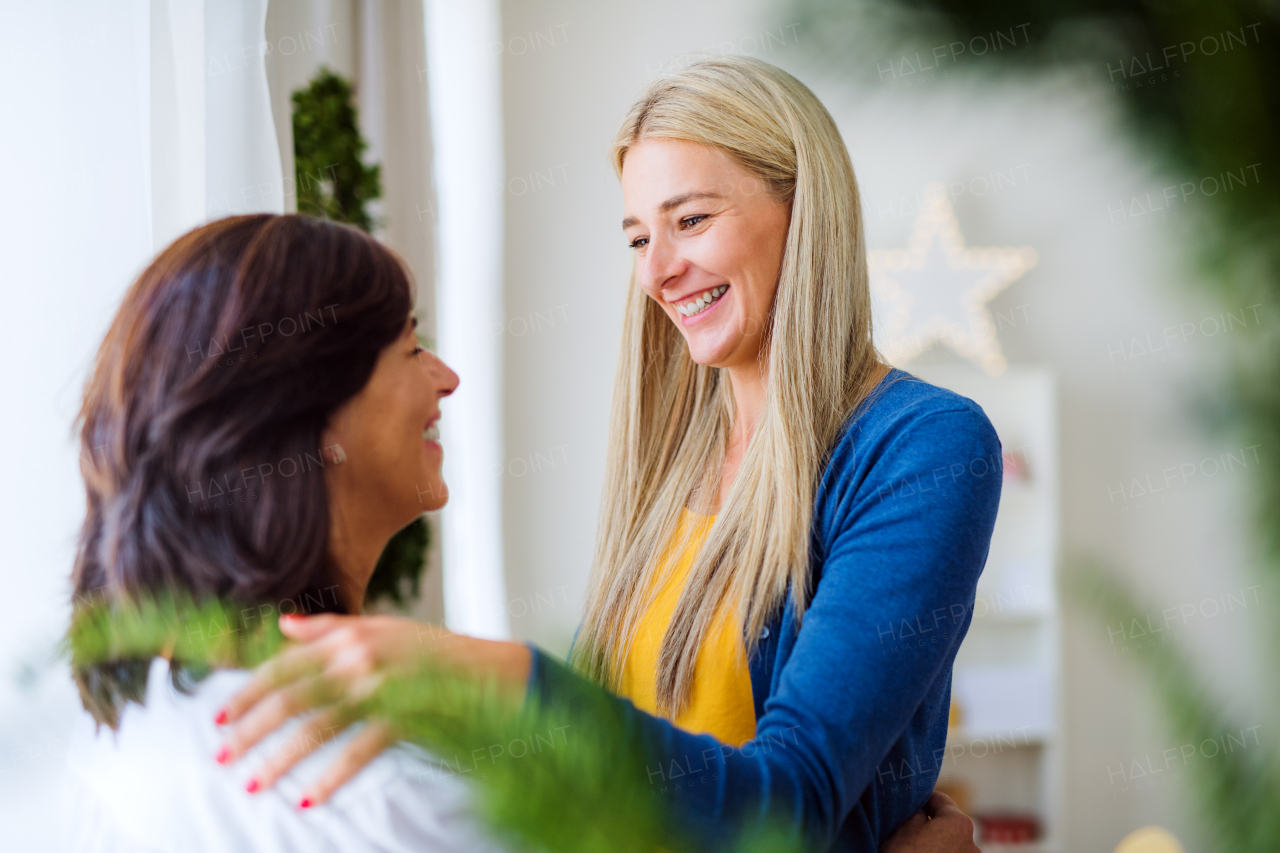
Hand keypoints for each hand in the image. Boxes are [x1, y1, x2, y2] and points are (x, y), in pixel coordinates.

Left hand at [215, 612, 530, 806]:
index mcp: (351, 635)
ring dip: (281, 760)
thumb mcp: (381, 626)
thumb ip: (330, 627)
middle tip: (222, 756)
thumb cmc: (433, 649)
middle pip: (293, 697)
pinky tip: (310, 798)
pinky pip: (359, 751)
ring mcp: (383, 688)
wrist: (489, 669)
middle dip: (252, 729)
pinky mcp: (405, 716)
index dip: (249, 691)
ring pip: (318, 727)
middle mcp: (361, 658)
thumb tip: (282, 625)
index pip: (285, 664)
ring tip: (253, 783)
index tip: (220, 718)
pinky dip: (332, 777)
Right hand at [882, 792, 978, 852]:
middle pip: (948, 825)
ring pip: (951, 845)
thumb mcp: (902, 828)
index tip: (908, 803)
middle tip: (907, 829)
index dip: (921, 799)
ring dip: (937, 845)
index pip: (940, 800)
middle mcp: (972, 844)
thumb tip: (921, 810)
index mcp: (958, 823)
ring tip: (915, 851)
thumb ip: (916, 811)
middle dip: (930, 825)